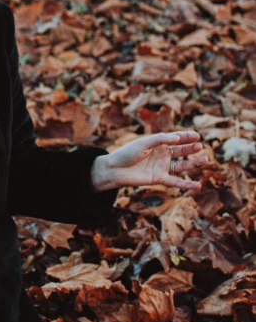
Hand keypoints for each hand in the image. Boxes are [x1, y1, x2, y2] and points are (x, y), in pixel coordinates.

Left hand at [92, 130, 208, 191]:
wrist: (115, 169)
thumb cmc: (127, 153)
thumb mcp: (143, 143)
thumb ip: (160, 140)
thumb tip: (178, 138)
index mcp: (158, 144)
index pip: (176, 139)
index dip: (186, 137)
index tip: (197, 135)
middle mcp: (162, 155)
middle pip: (181, 151)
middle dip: (191, 148)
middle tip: (200, 145)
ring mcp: (162, 167)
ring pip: (182, 165)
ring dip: (194, 164)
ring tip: (205, 160)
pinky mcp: (159, 179)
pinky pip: (176, 182)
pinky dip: (187, 184)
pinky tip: (198, 185)